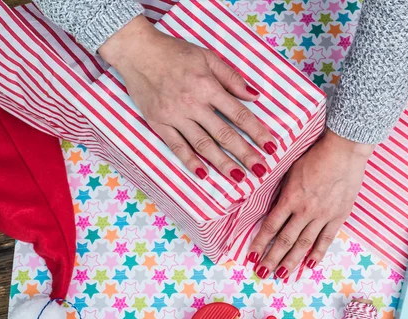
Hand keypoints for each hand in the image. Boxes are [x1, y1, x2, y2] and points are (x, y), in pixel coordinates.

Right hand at [98, 16, 276, 180]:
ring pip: (202, 144)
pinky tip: (203, 174)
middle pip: (224, 134)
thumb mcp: (207, 56)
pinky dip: (189, 161)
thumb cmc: (174, 52)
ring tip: (238, 177)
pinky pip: (176, 146)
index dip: (256, 131)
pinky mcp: (158, 123)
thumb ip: (231, 78)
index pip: (238, 114)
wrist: (137, 51)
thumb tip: (254, 96)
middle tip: (260, 170)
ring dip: (222, 163)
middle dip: (244, 153)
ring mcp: (175, 116)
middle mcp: (193, 104)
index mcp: (208, 86)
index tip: (270, 146)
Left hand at [248, 129, 374, 279]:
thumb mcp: (291, 171)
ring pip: (304, 244)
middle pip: (285, 240)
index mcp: (290, 198)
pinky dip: (318, 254)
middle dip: (271, 259)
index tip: (251, 256)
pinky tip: (310, 265)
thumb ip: (283, 192)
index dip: (259, 243)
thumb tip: (273, 208)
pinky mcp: (338, 216)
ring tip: (281, 276)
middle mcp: (305, 210)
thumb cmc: (315, 156)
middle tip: (262, 273)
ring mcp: (323, 215)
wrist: (344, 151)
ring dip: (291, 262)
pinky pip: (326, 239)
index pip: (271, 226)